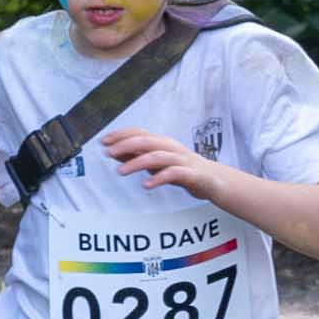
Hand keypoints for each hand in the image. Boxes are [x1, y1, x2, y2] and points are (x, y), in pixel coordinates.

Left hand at [98, 125, 229, 202]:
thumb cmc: (183, 170)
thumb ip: (137, 157)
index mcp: (163, 142)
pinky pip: (173, 174)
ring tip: (120, 171)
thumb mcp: (157, 163)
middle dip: (125, 145)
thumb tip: (113, 152)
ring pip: (157, 157)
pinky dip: (158, 178)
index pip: (139, 133)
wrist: (214, 182)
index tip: (103, 141)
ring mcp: (182, 160)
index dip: (121, 135)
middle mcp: (171, 147)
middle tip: (108, 153)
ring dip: (136, 162)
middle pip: (146, 141)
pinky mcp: (191, 174)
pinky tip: (146, 185)